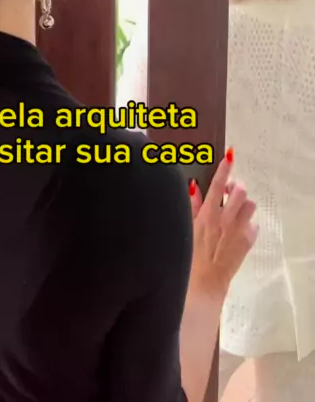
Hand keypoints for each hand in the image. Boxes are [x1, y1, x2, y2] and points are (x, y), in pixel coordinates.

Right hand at [188, 153, 257, 301]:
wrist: (203, 284)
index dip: (224, 168)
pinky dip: (247, 223)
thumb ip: (191, 205)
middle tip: (228, 191)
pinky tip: (237, 229)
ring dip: (243, 204)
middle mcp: (225, 220)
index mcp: (207, 214)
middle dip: (235, 186)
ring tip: (234, 210)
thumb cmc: (188, 256)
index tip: (229, 156)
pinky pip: (254, 225)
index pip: (217, 185)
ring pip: (250, 205)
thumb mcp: (185, 227)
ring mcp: (238, 231)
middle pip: (240, 191)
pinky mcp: (247, 242)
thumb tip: (194, 186)